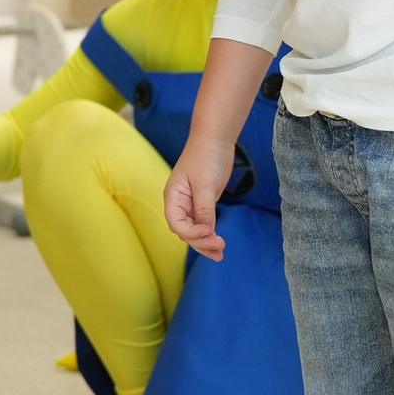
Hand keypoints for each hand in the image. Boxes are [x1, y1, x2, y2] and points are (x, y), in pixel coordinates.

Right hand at [165, 143, 234, 261]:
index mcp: (173, 197)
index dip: (192, 233)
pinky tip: (219, 243)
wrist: (215, 139)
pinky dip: (211, 234)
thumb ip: (204, 208)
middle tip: (220, 247)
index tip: (210, 233)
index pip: (176, 223)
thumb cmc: (205, 156)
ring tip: (220, 255)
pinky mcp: (203, 203)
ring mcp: (191, 204)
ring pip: (195, 230)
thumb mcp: (205, 183)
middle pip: (186, 231)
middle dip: (201, 242)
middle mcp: (179, 203)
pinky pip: (204, 224)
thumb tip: (205, 231)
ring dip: (206, 243)